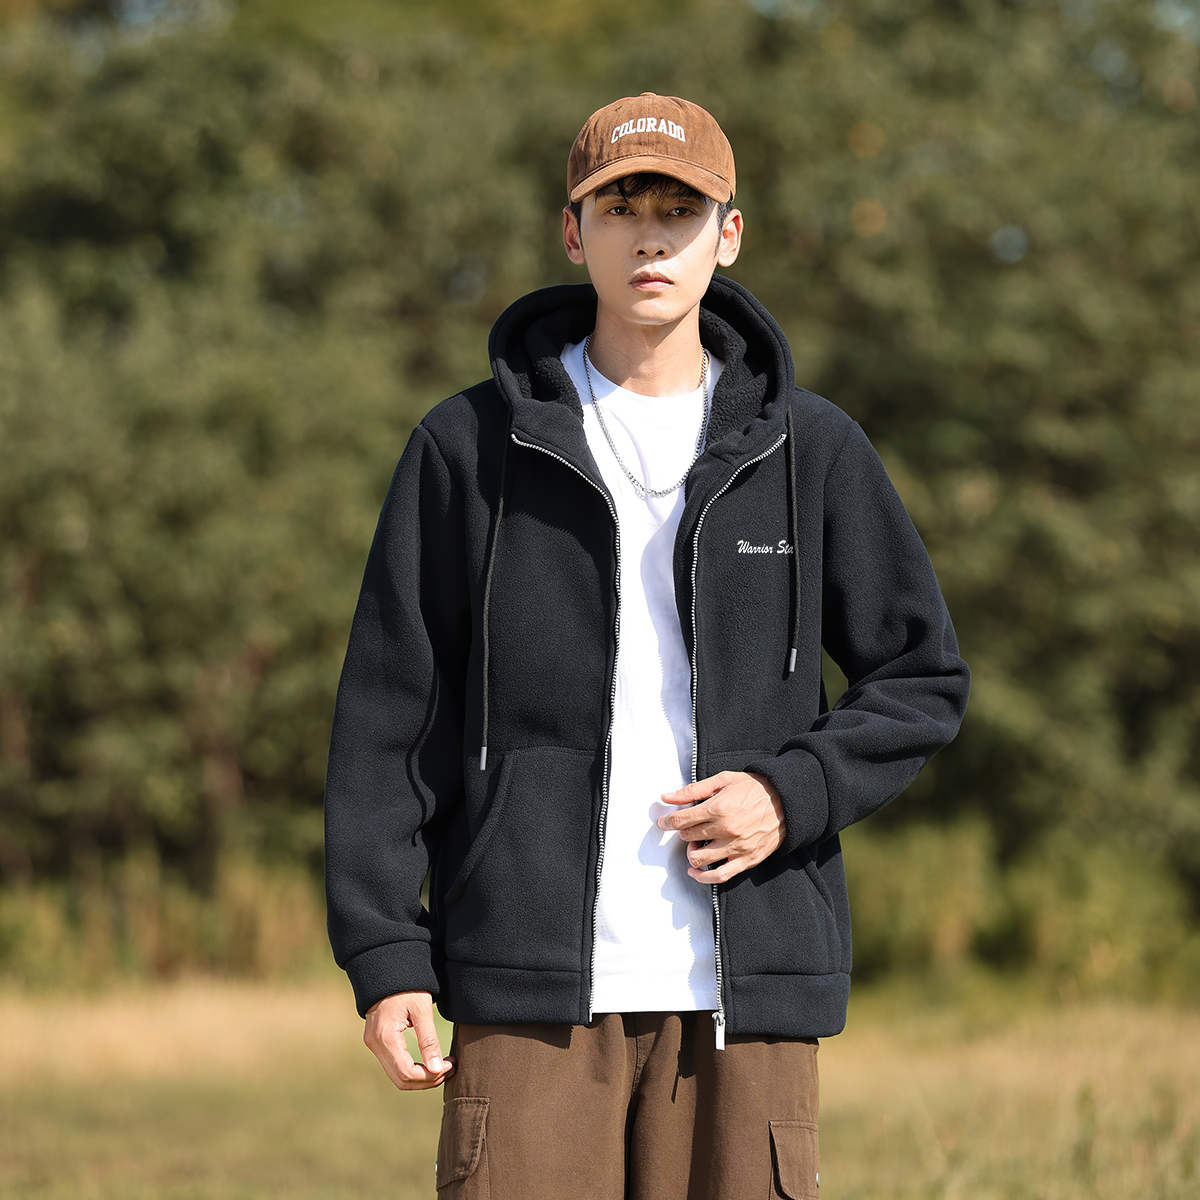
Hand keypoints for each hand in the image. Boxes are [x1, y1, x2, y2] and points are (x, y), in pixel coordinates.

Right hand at [363, 990, 455, 1090]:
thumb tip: (436, 1069)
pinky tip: (428, 1061)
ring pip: (396, 1076)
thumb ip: (429, 1040)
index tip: (450, 1066)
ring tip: (442, 1067)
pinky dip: (411, 1069)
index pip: (407, 1072)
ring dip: (420, 1077)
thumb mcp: (422, 1009)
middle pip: (401, 1080)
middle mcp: (375, 1044)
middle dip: (427, 1080)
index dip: (430, 1076)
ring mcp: (373, 1044)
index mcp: (385, 1036)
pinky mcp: (376, 1042)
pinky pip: (393, 1065)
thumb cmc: (408, 986)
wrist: (389, 971)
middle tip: (449, 1069)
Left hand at [657, 770, 785, 883]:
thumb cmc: (754, 788)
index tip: (662, 822)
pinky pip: (720, 876)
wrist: (786, 801)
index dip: (667, 822)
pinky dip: (703, 877)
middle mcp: (726, 830)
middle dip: (683, 832)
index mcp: (718, 808)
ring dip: (691, 852)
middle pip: (688, 837)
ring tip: (696, 843)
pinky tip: (696, 871)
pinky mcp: (747, 860)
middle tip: (688, 826)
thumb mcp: (723, 781)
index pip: (681, 820)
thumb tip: (667, 796)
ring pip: (699, 859)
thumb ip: (693, 790)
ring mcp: (737, 847)